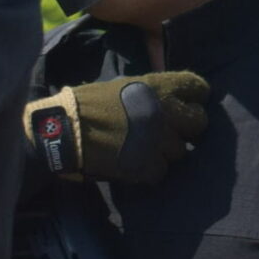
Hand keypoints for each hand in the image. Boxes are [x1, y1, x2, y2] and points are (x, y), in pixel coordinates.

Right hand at [22, 72, 209, 184]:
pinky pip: (161, 172)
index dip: (193, 100)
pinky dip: (148, 172)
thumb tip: (174, 99)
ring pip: (180, 151)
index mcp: (159, 86)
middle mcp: (165, 111)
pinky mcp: (146, 165)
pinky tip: (133, 165)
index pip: (199, 89)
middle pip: (199, 123)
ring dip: (163, 153)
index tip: (184, 107)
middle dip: (185, 130)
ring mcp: (158, 139)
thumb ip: (152, 92)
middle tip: (166, 134)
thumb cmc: (85, 106)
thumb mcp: (123, 86)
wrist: (58, 132)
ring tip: (142, 150)